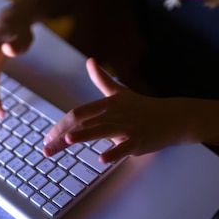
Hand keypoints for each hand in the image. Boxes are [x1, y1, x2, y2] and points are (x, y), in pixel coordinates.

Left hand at [43, 57, 187, 161]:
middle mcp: (114, 114)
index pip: (79, 113)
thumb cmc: (143, 106)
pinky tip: (102, 159)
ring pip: (102, 130)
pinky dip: (114, 152)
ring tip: (68, 140)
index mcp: (107, 104)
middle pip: (84, 123)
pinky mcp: (139, 140)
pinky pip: (125, 147)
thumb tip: (90, 60)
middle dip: (63, 135)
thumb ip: (101, 78)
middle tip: (46, 148)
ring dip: (84, 135)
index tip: (48, 137)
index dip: (61, 124)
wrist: (172, 116)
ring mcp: (127, 127)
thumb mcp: (120, 91)